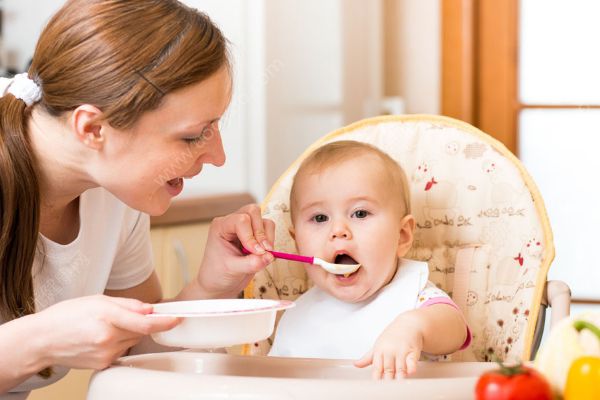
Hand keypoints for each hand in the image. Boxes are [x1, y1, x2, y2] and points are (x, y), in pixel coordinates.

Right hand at [35, 295, 178, 369]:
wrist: (42, 340)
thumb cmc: (66, 317)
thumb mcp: (97, 299)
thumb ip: (127, 304)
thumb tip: (149, 309)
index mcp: (107, 317)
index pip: (145, 323)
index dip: (164, 322)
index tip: (176, 319)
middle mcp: (108, 338)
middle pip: (141, 331)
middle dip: (139, 322)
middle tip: (122, 316)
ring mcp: (106, 354)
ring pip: (132, 341)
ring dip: (127, 333)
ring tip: (104, 326)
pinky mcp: (103, 364)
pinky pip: (121, 351)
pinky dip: (118, 343)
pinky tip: (101, 338)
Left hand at [194, 204, 274, 298]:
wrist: (218, 285)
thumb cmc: (217, 275)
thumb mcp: (232, 270)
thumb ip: (251, 263)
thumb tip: (269, 256)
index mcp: (221, 226)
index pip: (241, 220)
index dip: (251, 236)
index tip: (256, 252)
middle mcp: (232, 223)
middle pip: (253, 212)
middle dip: (260, 232)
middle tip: (263, 251)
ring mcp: (245, 228)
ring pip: (264, 220)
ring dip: (268, 237)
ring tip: (263, 254)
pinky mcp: (255, 235)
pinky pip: (269, 230)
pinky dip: (271, 241)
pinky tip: (263, 254)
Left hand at [354, 315, 423, 379]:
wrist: (408, 324)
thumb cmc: (392, 336)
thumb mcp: (378, 345)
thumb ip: (367, 358)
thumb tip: (356, 364)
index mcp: (379, 351)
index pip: (377, 367)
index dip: (376, 377)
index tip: (376, 384)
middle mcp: (390, 351)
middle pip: (388, 369)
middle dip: (388, 379)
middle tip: (387, 386)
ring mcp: (401, 350)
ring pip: (400, 366)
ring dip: (399, 375)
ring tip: (398, 383)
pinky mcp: (413, 350)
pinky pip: (412, 360)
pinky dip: (411, 366)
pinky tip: (410, 371)